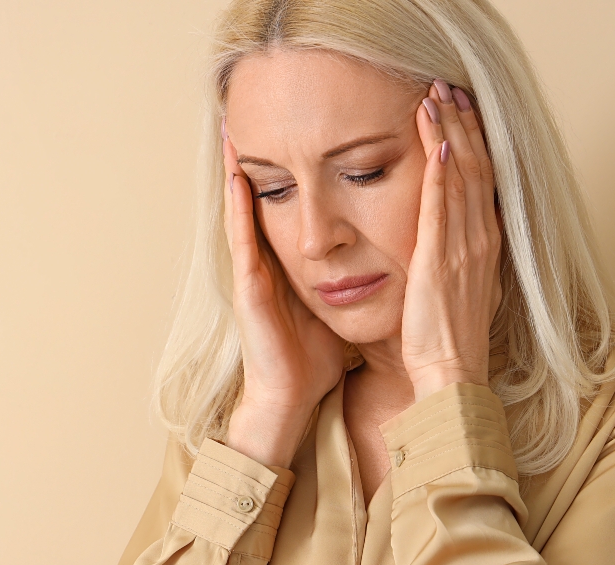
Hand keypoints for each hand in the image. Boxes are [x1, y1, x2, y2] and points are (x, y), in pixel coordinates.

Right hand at [220, 121, 345, 467]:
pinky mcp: (248, 285)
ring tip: (232, 132)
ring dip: (236, 171)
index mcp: (291, 264)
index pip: (291, 207)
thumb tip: (382, 260)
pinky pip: (241, 237)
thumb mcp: (338, 306)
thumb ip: (351, 279)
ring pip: (244, 209)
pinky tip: (234, 175)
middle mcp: (267, 261)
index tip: (298, 134)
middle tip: (250, 117)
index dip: (292, 172)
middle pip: (264, 200)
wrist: (291, 397)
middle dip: (258, 161)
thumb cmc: (313, 359)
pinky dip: (237, 205)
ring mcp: (254, 271)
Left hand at [401, 80, 502, 400]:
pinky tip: (436, 144)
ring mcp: (464, 248)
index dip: (472, 141)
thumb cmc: (449, 339)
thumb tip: (456, 242)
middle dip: (461, 124)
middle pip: (475, 167)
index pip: (482, 180)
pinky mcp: (440, 260)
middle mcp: (481, 240)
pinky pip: (442, 207)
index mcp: (485, 245)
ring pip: (461, 178)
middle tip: (447, 87)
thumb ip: (459, 260)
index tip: (460, 110)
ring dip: (448, 135)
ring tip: (435, 98)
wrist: (451, 374)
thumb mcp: (461, 290)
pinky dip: (441, 173)